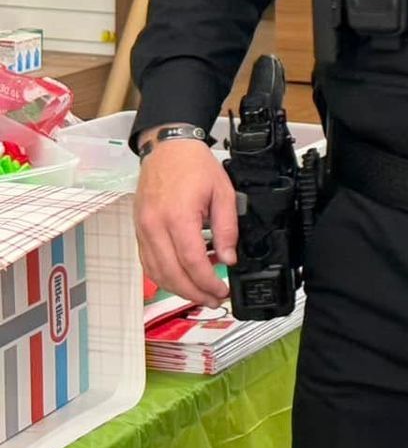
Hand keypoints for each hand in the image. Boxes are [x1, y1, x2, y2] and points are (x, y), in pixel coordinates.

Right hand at [134, 136, 236, 307]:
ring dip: (178, 289)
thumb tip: (228, 258)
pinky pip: (148, 262)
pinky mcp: (139, 231)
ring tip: (200, 294)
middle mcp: (154, 227)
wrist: (167, 148)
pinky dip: (163, 276)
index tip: (222, 290)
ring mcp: (143, 230)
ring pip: (156, 273)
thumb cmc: (194, 166)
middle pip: (171, 274)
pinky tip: (180, 280)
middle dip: (194, 293)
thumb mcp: (223, 192)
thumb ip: (226, 228)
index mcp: (177, 217)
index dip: (208, 282)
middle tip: (214, 299)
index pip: (192, 262)